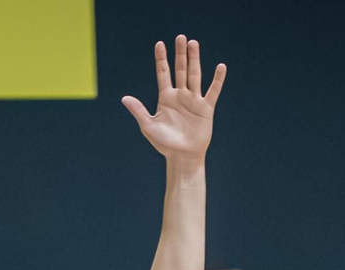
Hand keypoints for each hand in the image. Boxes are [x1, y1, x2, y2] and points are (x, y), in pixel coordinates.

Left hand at [120, 35, 224, 163]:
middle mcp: (180, 95)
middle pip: (180, 69)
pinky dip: (217, 80)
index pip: (163, 73)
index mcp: (166, 98)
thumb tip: (124, 98)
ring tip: (193, 43)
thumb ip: (139, 110)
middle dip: (180, 54)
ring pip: (194, 75)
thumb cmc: (164, 144)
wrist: (182, 157)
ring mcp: (193, 100)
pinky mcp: (206, 108)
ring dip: (194, 60)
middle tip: (181, 37)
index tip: (159, 44)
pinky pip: (213, 91)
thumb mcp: (148, 127)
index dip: (161, 59)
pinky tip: (220, 67)